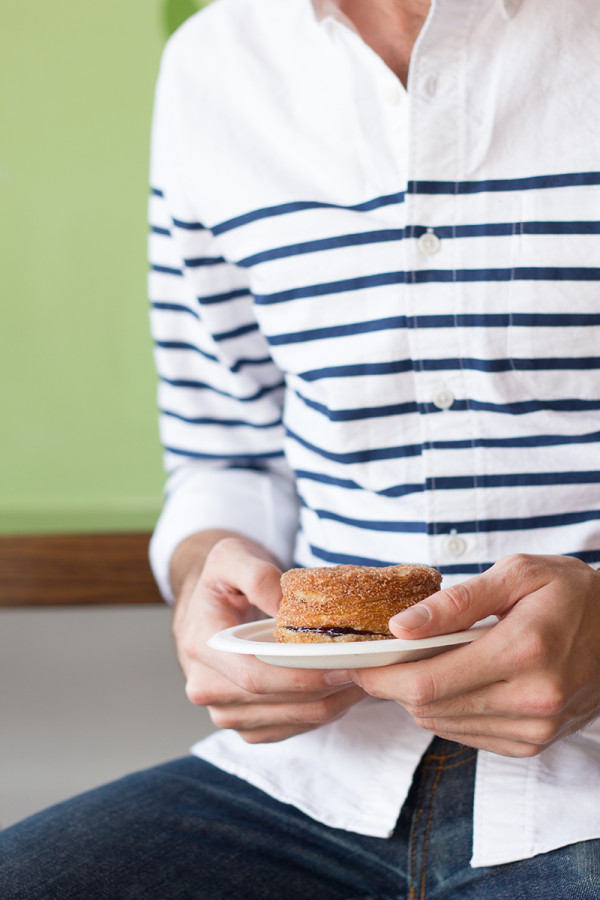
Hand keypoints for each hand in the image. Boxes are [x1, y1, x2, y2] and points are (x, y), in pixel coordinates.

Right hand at [172, 534, 364, 742]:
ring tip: (366, 677)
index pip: (256, 677)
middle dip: (328, 690)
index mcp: (202, 648)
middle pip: (278, 703)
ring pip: (290, 720)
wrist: (207, 603)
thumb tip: (286, 609)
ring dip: (333, 704)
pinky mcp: (245, 724)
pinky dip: (322, 712)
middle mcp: (207, 688)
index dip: (302, 678)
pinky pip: (290, 728)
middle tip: (369, 669)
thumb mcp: (233, 557)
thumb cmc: (221, 579)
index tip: (343, 667)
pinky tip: (344, 689)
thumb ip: (258, 577)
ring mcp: (225, 711)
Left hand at [350, 554, 599, 756]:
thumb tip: (400, 627)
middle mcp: (531, 700)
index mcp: (525, 650)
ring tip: (417, 662)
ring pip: (443, 723)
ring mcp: (535, 728)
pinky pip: (466, 734)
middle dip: (391, 684)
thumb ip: (456, 602)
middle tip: (376, 658)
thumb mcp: (517, 574)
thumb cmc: (572, 593)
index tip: (355, 661)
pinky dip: (445, 709)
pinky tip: (451, 679)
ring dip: (417, 696)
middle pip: (429, 707)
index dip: (380, 676)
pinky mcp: (533, 743)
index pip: (428, 681)